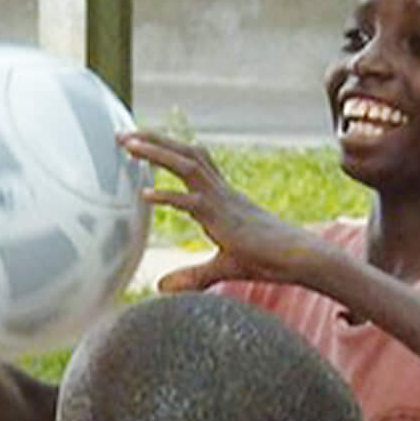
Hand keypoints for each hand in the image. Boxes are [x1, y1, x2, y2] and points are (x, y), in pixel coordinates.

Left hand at [121, 130, 329, 292]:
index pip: (191, 161)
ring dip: (156, 152)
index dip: (167, 147)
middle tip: (122, 133)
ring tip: (128, 145)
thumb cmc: (266, 259)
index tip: (141, 140)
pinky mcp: (223, 217)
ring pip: (186, 166)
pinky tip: (144, 195)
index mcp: (220, 195)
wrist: (297, 256)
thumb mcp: (221, 268)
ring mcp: (221, 201)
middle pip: (185, 153)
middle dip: (154, 139)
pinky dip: (167, 196)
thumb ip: (191, 275)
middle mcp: (219, 191)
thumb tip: (161, 287)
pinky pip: (191, 202)